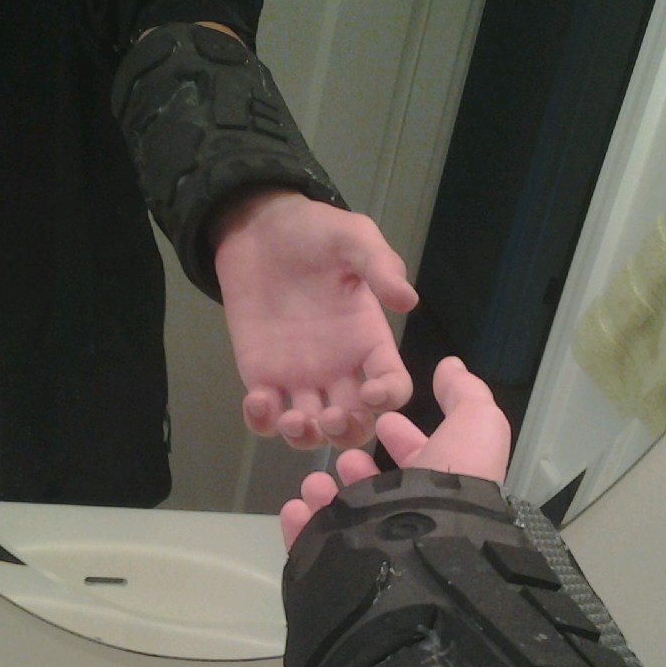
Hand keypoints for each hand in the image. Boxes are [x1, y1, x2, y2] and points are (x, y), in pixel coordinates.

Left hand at [213, 189, 417, 448]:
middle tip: (331, 417)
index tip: (371, 393)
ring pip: (313, 431)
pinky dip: (263, 422)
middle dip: (348, 431)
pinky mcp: (261, 377)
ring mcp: (300, 378)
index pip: (394, 385)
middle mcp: (340, 368)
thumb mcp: (353, 237)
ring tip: (294, 417)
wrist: (256, 229)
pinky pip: (266, 418)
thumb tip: (408, 300)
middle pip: (356, 423)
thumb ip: (380, 266)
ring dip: (307, 437)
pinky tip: (259, 399)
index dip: (390, 399)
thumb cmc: (312, 231)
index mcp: (370, 341)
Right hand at [280, 357, 510, 549]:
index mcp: (441, 485)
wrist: (431, 544)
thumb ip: (465, 394)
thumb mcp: (475, 424)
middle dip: (357, 465)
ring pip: (343, 515)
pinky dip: (302, 526)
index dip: (402, 437)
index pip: (420, 458)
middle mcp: (412, 516)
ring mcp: (376, 544)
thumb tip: (451, 366)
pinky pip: (316, 545)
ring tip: (315, 483)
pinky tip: (297, 509)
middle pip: (377, 488)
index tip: (382, 423)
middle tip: (344, 455)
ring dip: (325, 495)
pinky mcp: (344, 567)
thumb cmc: (454, 480)